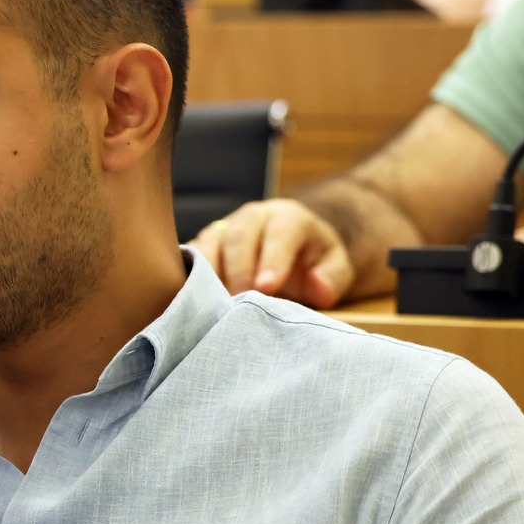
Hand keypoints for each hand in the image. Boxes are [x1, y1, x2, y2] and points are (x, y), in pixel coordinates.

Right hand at [192, 199, 354, 307]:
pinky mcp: (203, 246)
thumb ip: (333, 277)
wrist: (291, 254)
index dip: (273, 259)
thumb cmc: (312, 264)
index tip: (266, 287)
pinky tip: (195, 302)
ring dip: (210, 277)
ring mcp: (223, 229)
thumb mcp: (335, 269)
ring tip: (217, 306)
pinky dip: (190, 279)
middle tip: (240, 303)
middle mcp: (252, 217)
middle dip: (238, 271)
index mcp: (288, 218)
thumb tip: (319, 288)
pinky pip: (188, 258)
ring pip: (209, 245)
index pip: (280, 232)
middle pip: (238, 236)